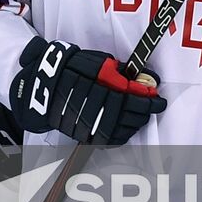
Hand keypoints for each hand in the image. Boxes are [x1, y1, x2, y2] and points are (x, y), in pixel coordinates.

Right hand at [7, 37, 165, 144]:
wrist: (41, 85)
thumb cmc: (71, 68)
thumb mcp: (96, 61)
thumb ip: (120, 71)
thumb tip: (145, 79)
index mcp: (100, 88)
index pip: (133, 98)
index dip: (150, 100)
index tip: (160, 100)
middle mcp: (95, 108)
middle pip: (129, 115)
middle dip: (145, 112)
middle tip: (153, 107)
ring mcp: (89, 124)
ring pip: (122, 129)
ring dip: (136, 123)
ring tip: (140, 116)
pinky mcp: (83, 135)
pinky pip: (110, 140)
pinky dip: (122, 135)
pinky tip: (126, 127)